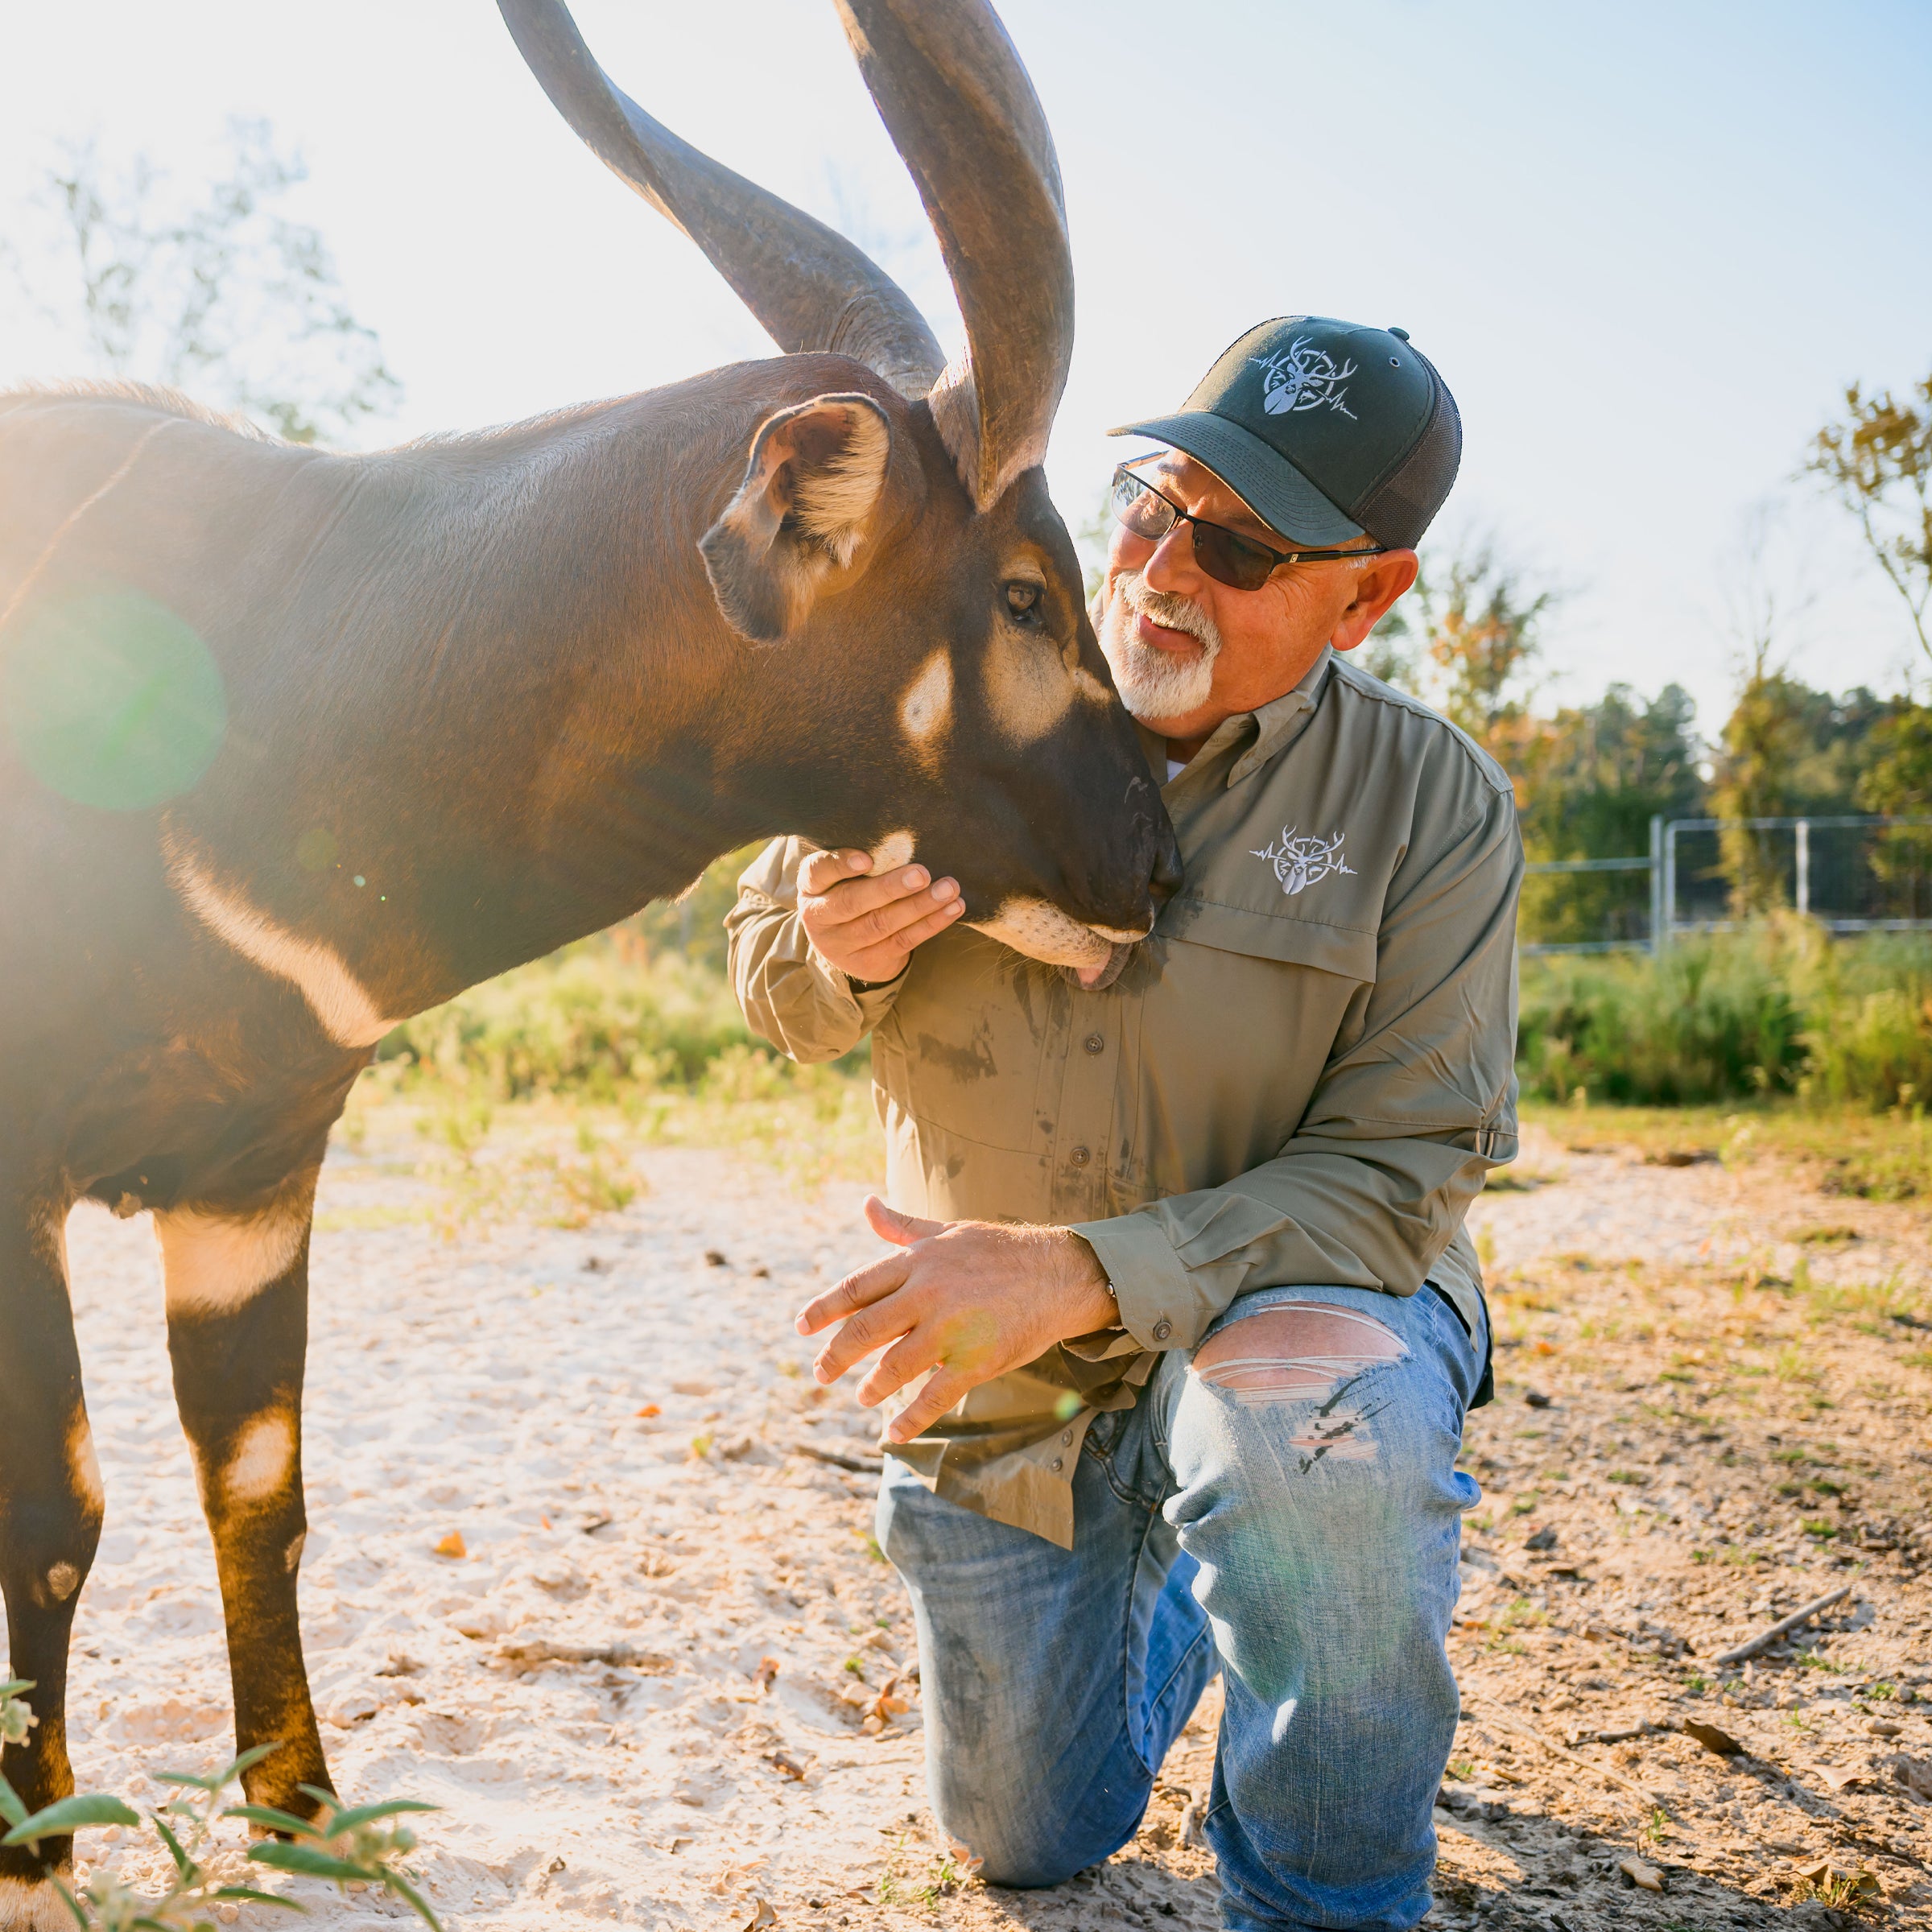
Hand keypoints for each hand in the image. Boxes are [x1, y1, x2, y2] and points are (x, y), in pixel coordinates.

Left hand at [795, 1197, 1118, 1440]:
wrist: (1058, 1273)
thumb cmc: (999, 1250)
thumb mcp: (946, 1232)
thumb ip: (902, 1226)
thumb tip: (866, 1205)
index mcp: (918, 1262)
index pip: (857, 1287)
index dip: (825, 1309)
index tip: (801, 1326)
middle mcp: (927, 1294)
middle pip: (866, 1329)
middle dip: (836, 1355)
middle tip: (821, 1373)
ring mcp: (951, 1330)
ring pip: (894, 1366)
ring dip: (871, 1386)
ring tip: (861, 1396)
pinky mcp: (976, 1361)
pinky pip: (933, 1397)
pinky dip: (909, 1419)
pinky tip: (892, 1433)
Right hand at [799, 848, 963, 983]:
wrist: (847, 942)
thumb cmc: (851, 889)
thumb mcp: (844, 874)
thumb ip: (863, 858)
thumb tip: (906, 838)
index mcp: (811, 887)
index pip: (819, 872)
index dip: (841, 865)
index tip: (867, 859)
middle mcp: (819, 917)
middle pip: (853, 902)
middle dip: (890, 888)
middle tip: (922, 874)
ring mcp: (841, 945)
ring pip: (882, 924)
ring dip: (920, 906)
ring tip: (948, 889)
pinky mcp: (867, 963)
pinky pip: (902, 942)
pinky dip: (931, 924)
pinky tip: (952, 908)